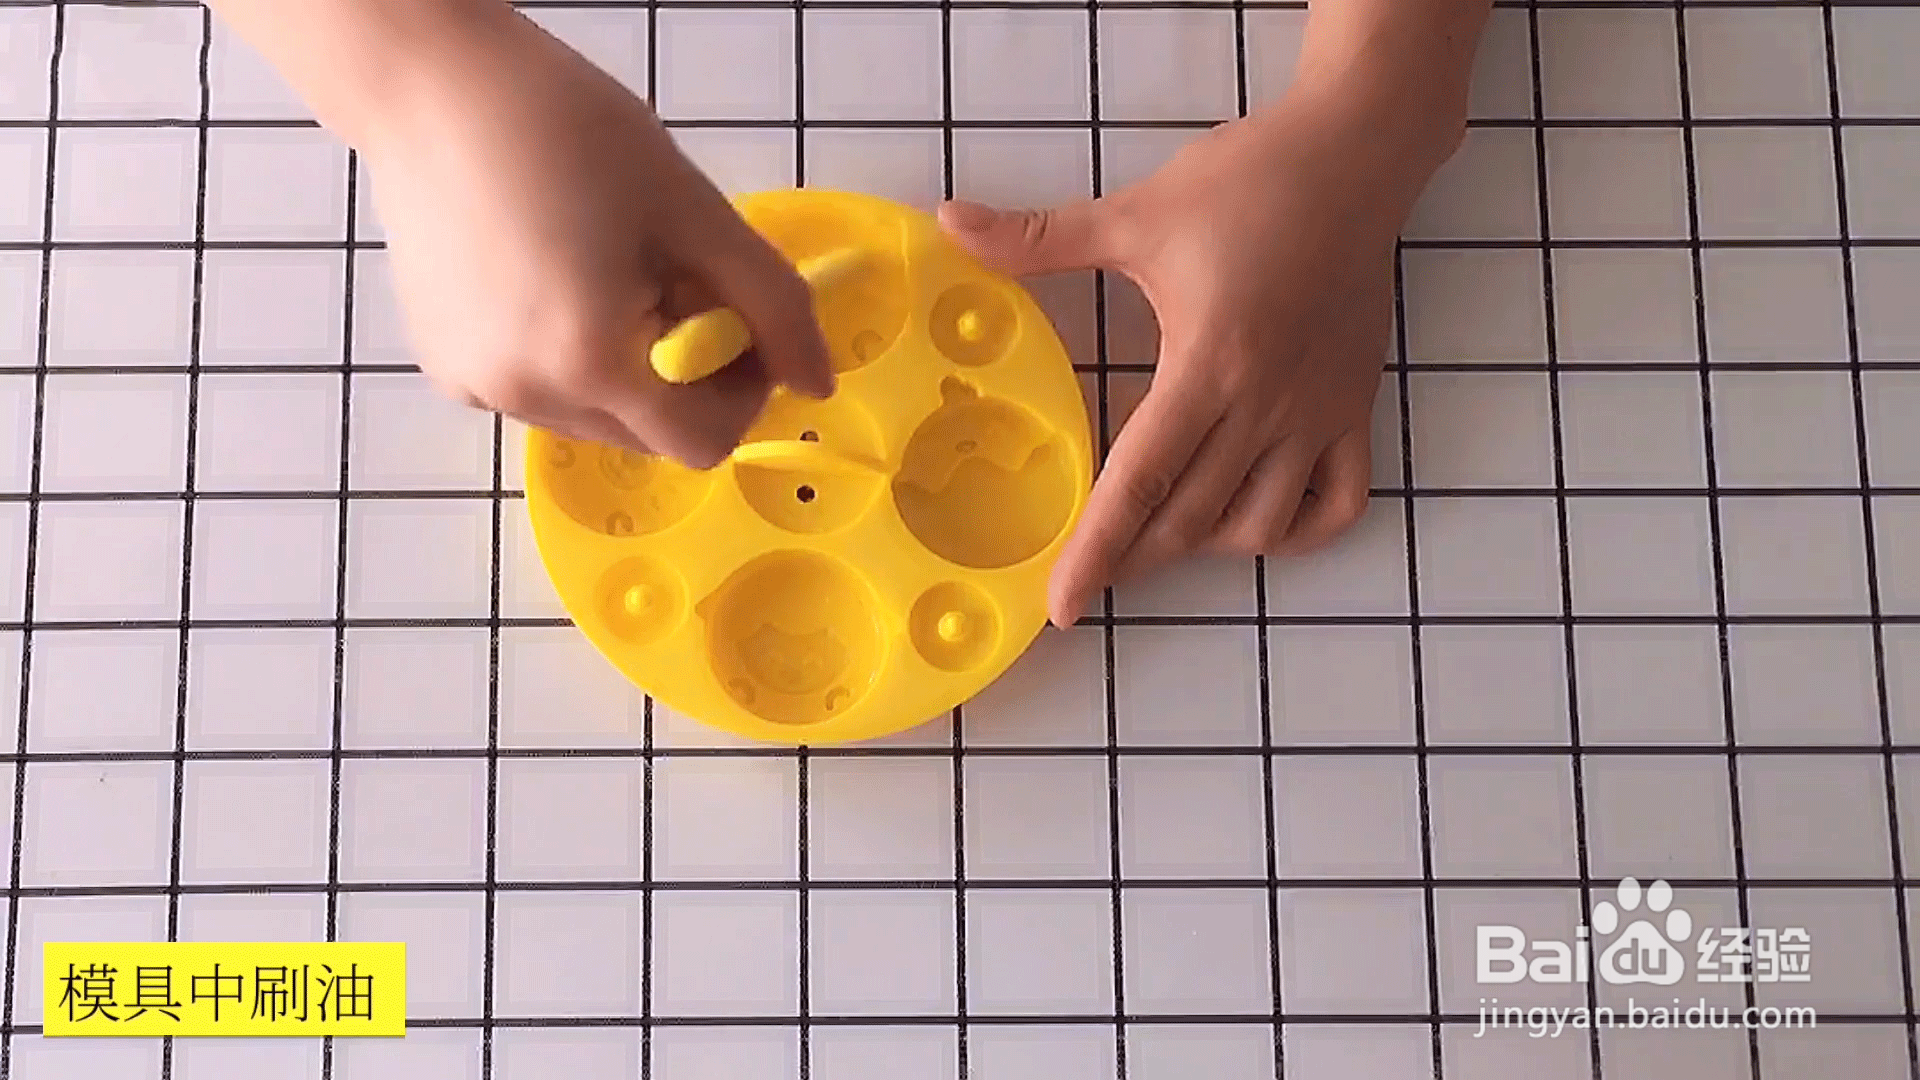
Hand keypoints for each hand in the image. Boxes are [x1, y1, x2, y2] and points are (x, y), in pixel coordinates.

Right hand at [359, 6, 833, 466]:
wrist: (433, 89)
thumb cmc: (572, 132)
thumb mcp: (696, 214)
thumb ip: (773, 306)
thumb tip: (819, 384)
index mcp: (590, 362)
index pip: (704, 441)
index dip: (743, 389)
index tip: (735, 316)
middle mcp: (526, 398)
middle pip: (650, 437)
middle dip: (685, 378)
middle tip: (672, 282)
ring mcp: (478, 391)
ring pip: (596, 420)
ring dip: (627, 371)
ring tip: (605, 272)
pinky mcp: (446, 371)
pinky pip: (540, 394)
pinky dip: (568, 359)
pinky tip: (550, 279)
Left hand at [939, 87, 1452, 626]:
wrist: (1356, 151)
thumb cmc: (1247, 179)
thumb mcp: (1135, 213)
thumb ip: (1039, 237)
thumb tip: (950, 222)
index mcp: (1207, 363)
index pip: (1138, 483)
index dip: (1095, 552)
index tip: (1063, 605)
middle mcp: (1267, 404)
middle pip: (1191, 519)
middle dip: (1135, 558)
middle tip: (1094, 569)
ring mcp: (1320, 412)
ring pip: (1261, 525)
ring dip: (1207, 544)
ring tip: (1164, 528)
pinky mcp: (1357, 405)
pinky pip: (1338, 502)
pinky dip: (1295, 530)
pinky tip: (1254, 515)